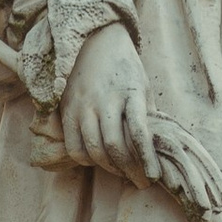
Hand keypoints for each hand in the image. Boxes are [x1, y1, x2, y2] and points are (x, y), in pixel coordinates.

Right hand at [56, 22, 150, 178]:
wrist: (94, 40)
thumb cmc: (124, 68)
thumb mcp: (142, 86)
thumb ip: (147, 115)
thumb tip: (154, 148)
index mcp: (130, 92)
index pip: (139, 133)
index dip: (146, 159)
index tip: (153, 177)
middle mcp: (105, 100)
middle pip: (113, 147)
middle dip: (129, 170)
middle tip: (140, 180)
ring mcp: (83, 106)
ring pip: (93, 150)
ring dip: (109, 168)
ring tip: (122, 172)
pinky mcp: (67, 110)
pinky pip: (74, 146)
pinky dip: (86, 160)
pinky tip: (98, 160)